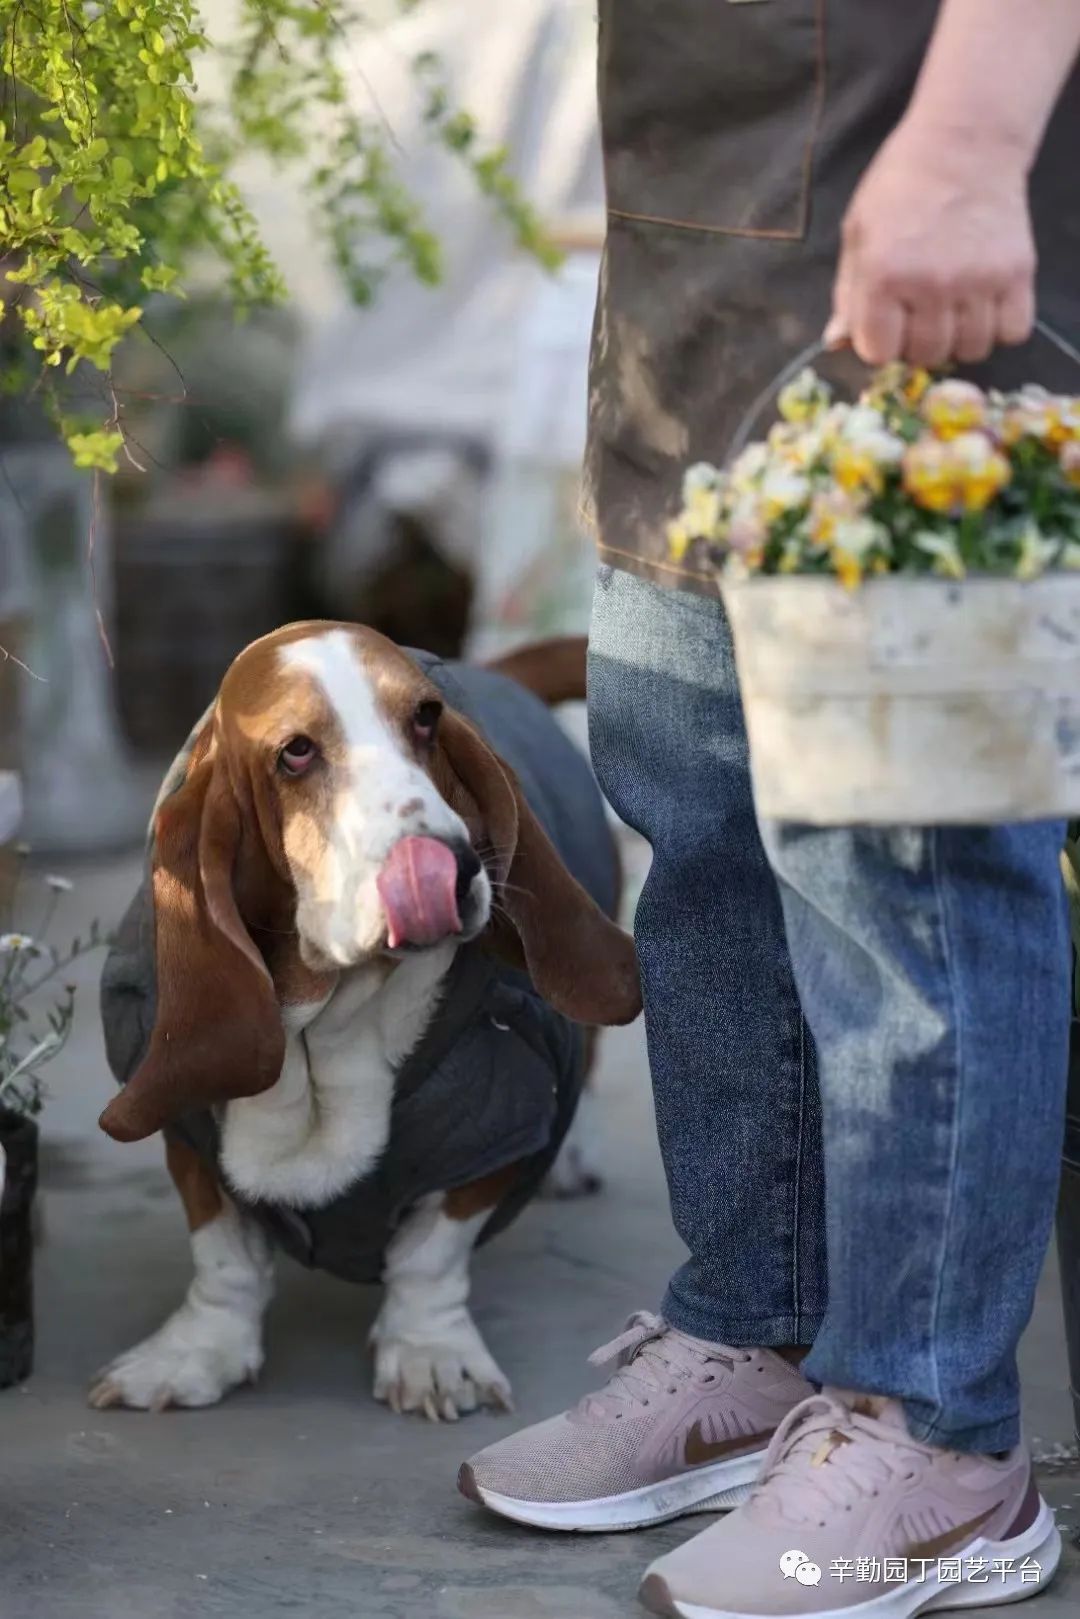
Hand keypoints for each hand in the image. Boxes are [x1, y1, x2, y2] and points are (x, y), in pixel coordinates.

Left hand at [826, 121, 1036, 367]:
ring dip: (958, 339)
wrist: (965, 141)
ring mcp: (978, 280)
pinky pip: (1012, 333)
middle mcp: (931, 283)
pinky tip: (984, 306)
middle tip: (920, 313)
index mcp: (883, 276)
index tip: (886, 322)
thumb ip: (848, 294)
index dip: (880, 342)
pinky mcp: (1017, 273)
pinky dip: (999, 328)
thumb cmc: (901, 185)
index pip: (879, 353)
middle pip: (925, 356)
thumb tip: (837, 344)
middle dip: (917, 343)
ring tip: (953, 309)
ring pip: (969, 351)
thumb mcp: (858, 234)